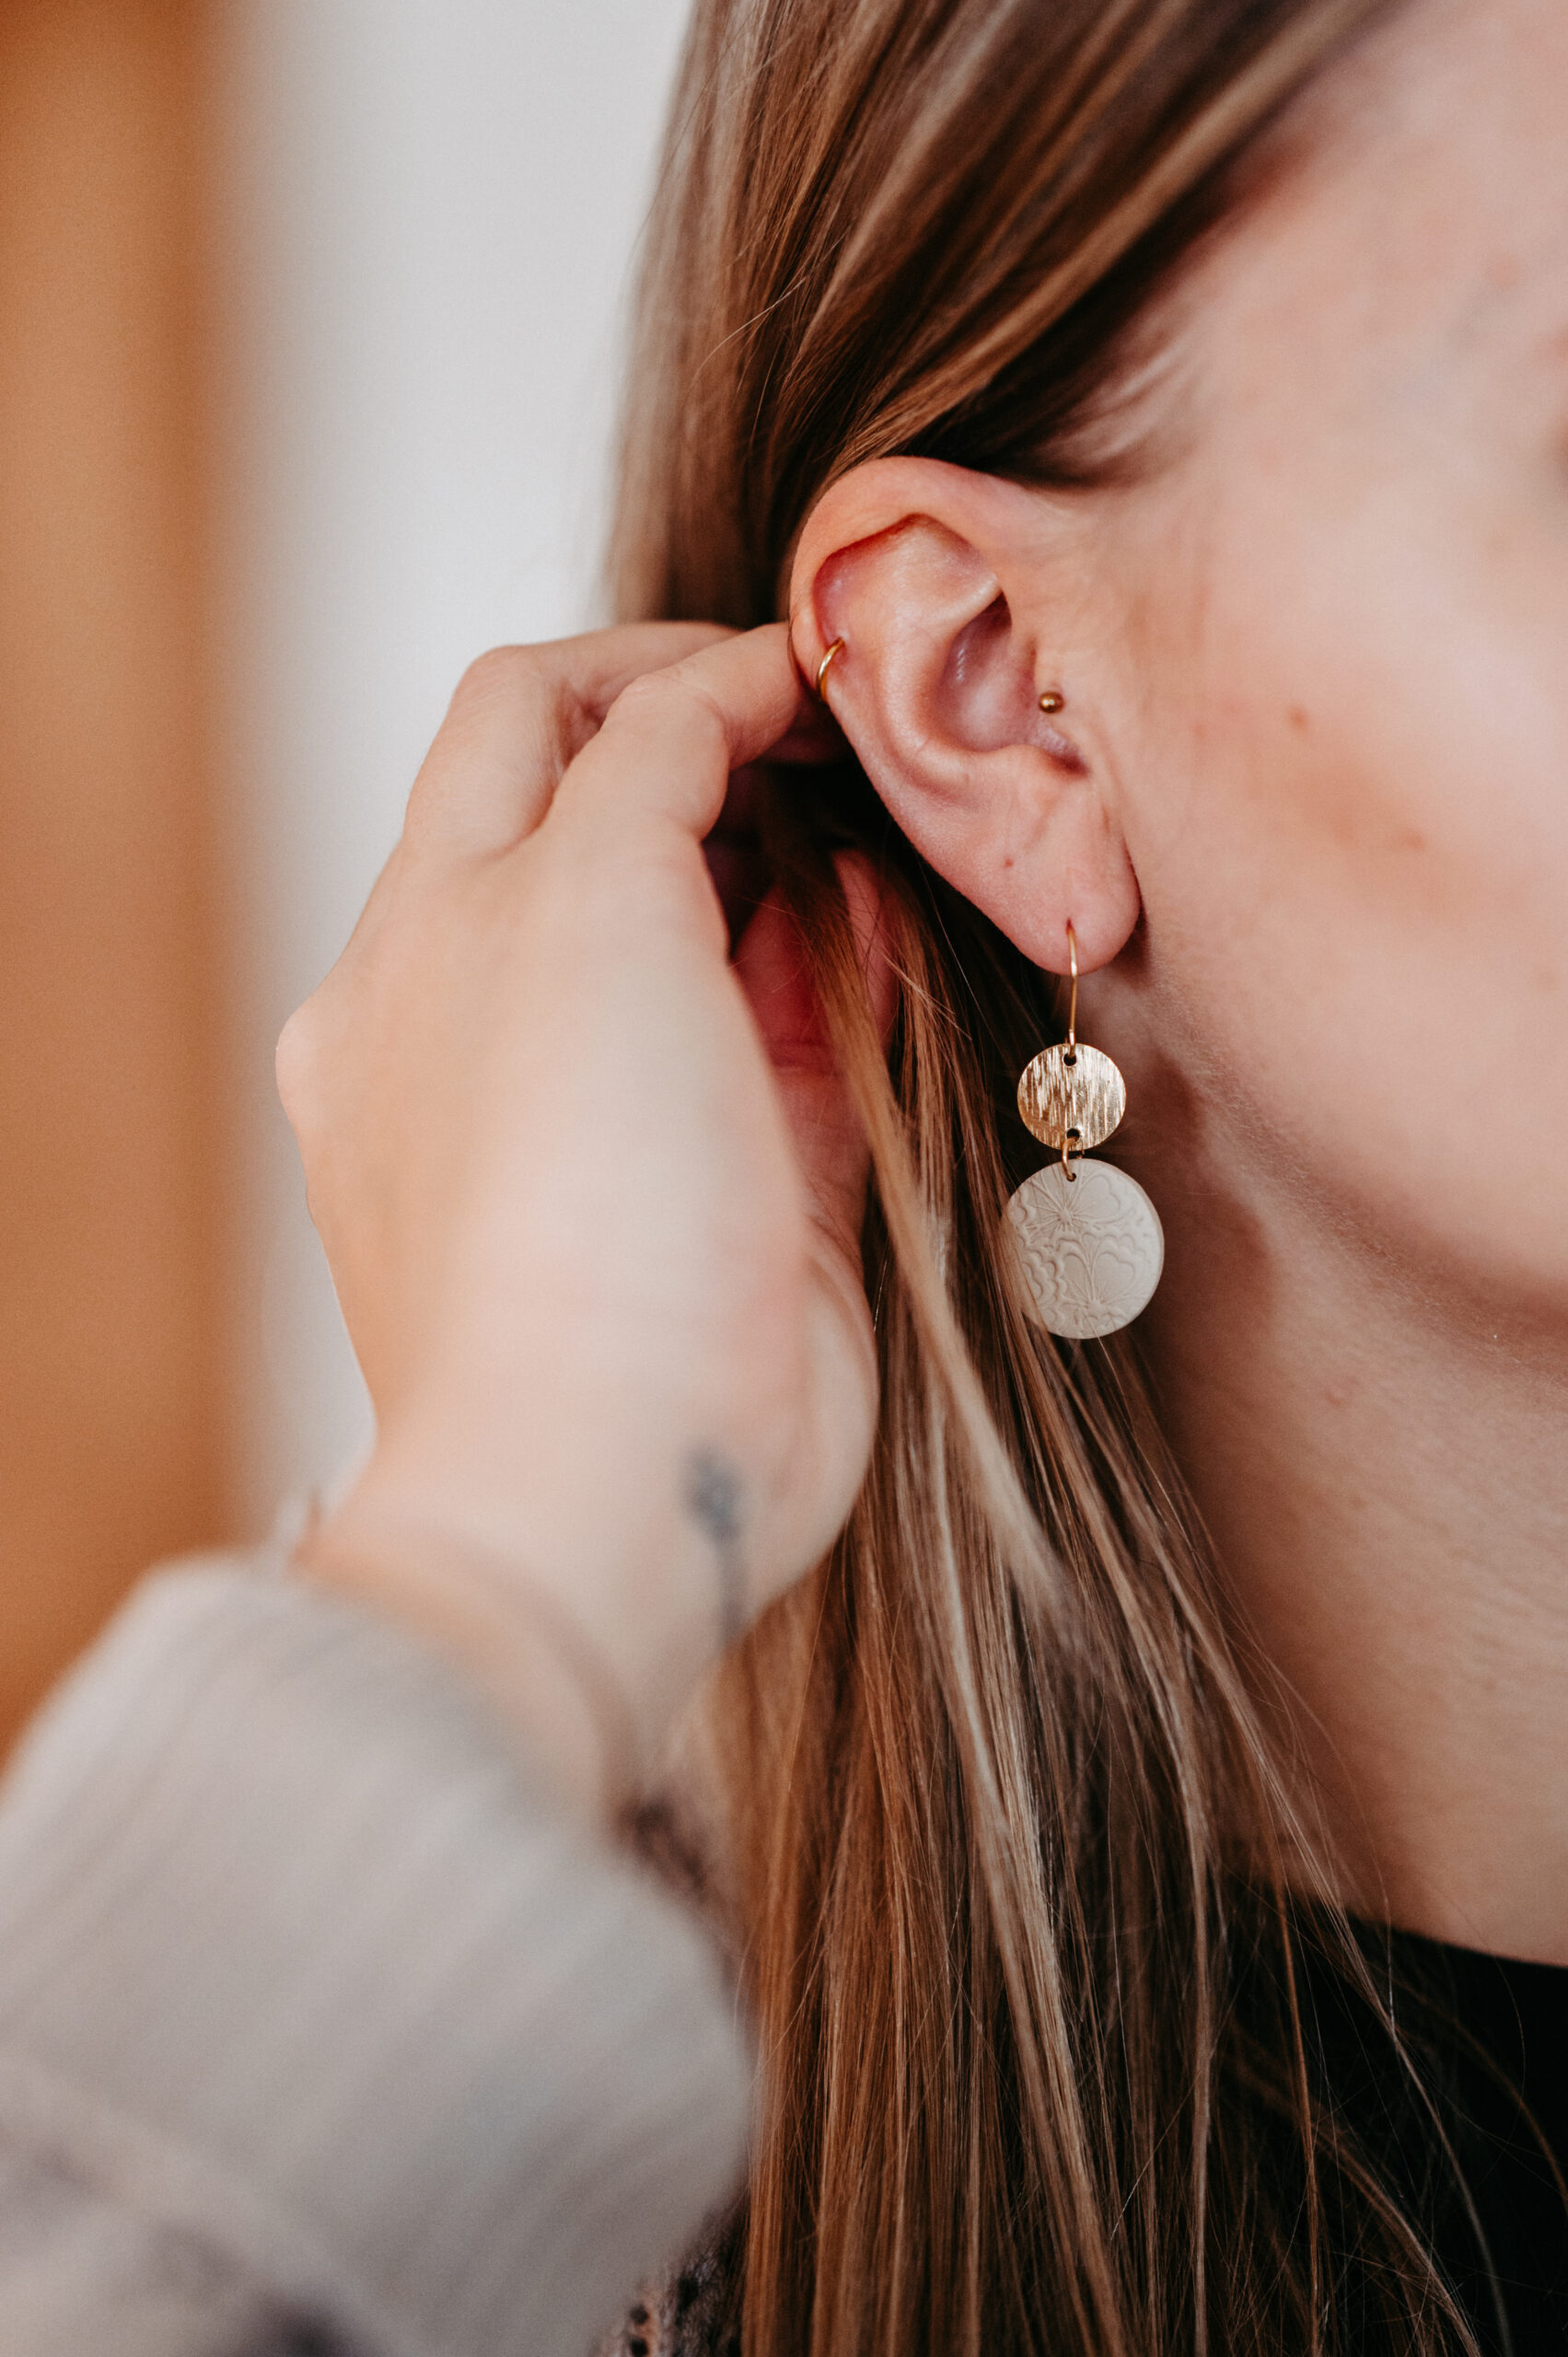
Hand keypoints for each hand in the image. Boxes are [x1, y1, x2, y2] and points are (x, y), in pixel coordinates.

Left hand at [279, 624, 890, 1805]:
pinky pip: (801, 1047)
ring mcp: (622, 1110)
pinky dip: (849, 975)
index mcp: (413, 949)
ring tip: (883, 817)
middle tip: (843, 729)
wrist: (621, 1463)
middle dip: (732, 754)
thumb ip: (651, 758)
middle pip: (618, 820)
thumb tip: (720, 684)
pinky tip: (897, 931)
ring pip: (721, 933)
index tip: (788, 662)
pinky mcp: (737, 1193)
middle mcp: (499, 1022)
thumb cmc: (564, 1203)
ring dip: (802, 861)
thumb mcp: (584, 901)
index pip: (521, 732)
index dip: (655, 667)